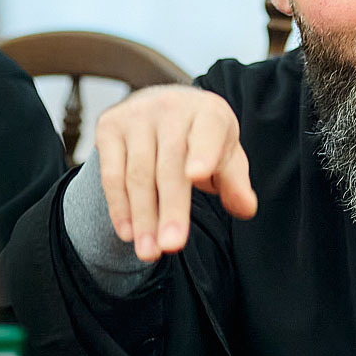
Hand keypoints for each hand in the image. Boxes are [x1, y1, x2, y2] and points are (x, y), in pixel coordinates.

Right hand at [95, 84, 257, 260]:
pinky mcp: (109, 126)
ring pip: (138, 174)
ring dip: (143, 217)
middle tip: (172, 246)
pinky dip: (119, 206)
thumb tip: (246, 209)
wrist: (162, 103)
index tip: (197, 175)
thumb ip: (235, 181)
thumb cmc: (202, 138)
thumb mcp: (226, 153)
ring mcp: (137, 115)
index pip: (207, 134)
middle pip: (169, 165)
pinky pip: (111, 174)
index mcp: (209, 113)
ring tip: (149, 252)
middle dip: (170, 208)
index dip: (203, 153)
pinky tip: (128, 233)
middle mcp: (171, 107)